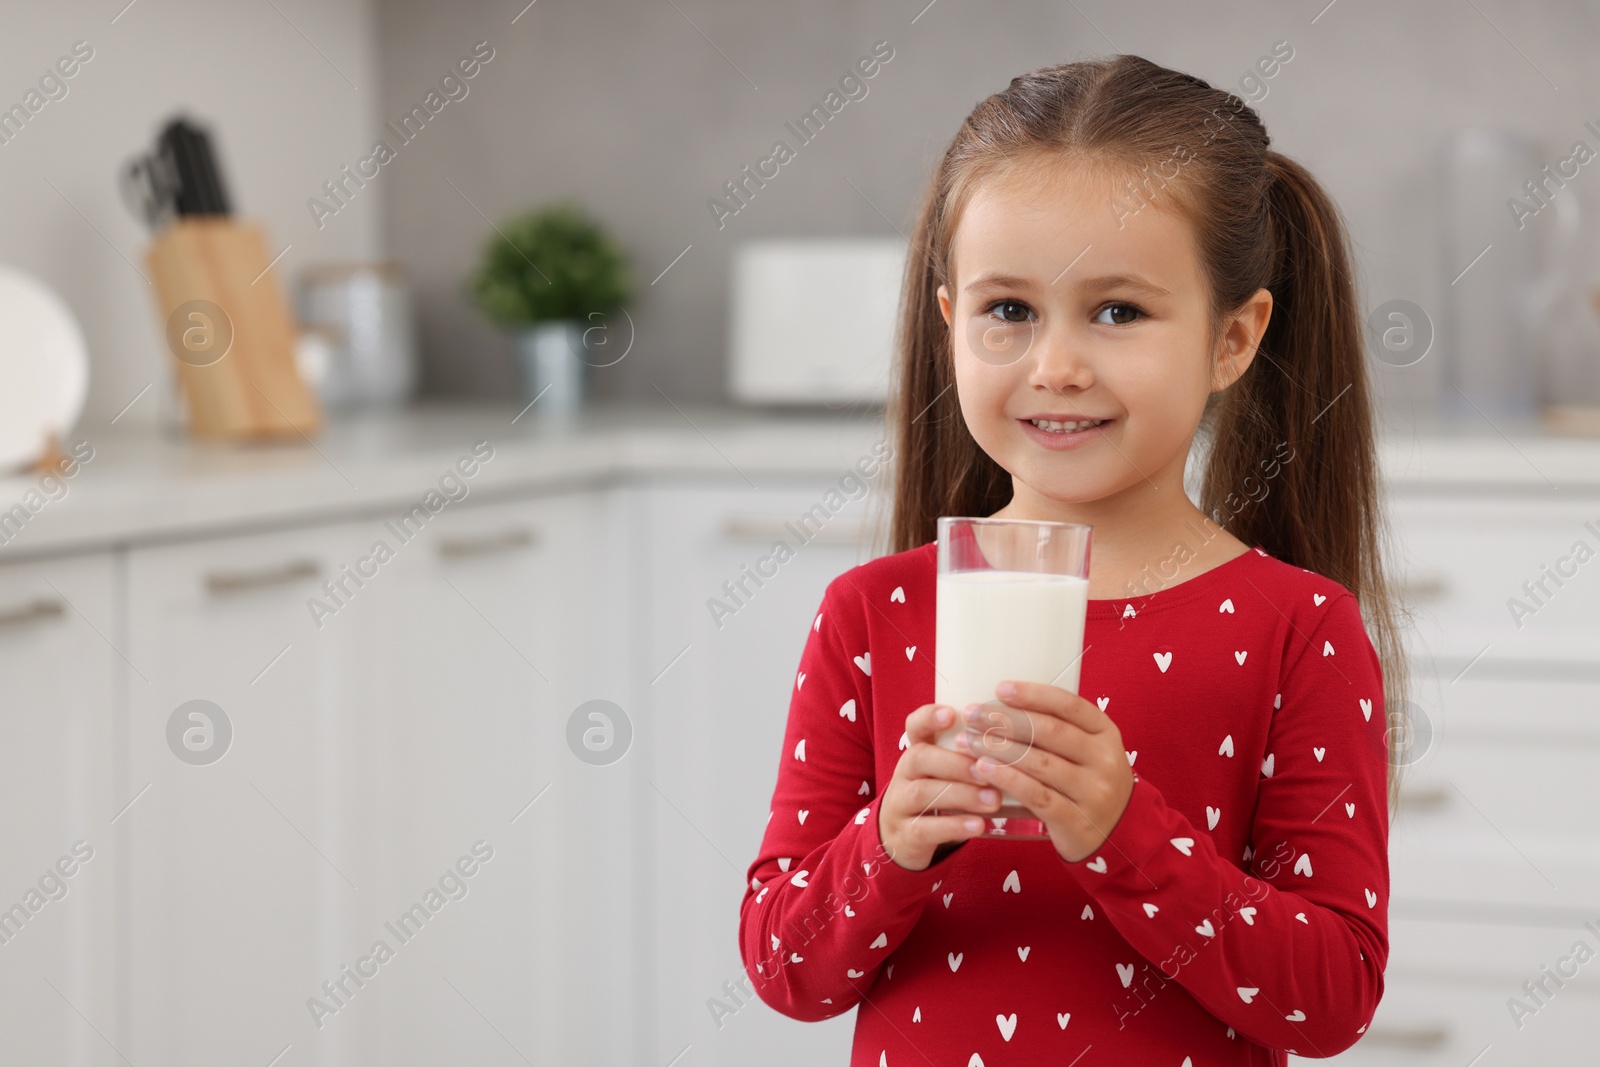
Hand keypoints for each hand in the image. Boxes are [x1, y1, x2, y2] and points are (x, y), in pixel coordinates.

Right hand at [877, 702, 1003, 870]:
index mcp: (916, 751)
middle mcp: (904, 773)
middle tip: (987, 769)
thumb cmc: (939, 794)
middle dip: (955, 762)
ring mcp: (900, 804)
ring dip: (962, 795)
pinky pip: (925, 828)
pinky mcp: (906, 835)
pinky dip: (954, 826)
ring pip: (923, 793)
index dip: (929, 717)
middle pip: (919, 758)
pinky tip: (979, 825)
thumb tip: (1019, 736)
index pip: (914, 726)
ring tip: (994, 800)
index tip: (952, 714)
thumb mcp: (946, 771)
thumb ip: (969, 754)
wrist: (905, 837)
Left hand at [952, 679, 1133, 863]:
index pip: (1069, 705)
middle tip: (973, 715)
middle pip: (1050, 732)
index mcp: (1106, 733)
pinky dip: (1008, 780)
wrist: (1118, 834)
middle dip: (1006, 720)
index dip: (1033, 694)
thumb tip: (1003, 705)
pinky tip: (985, 769)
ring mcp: (1093, 792)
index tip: (1001, 688)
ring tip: (969, 741)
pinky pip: (1038, 796)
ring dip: (1000, 749)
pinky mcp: (1077, 821)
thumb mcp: (1089, 750)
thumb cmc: (1089, 781)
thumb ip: (1059, 729)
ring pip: (1041, 763)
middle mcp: (1104, 760)